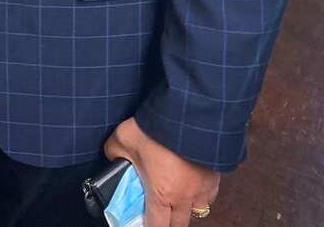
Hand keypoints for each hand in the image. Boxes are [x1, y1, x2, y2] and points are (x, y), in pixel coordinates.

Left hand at [103, 117, 219, 226]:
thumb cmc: (155, 129)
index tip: (141, 224)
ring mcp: (203, 189)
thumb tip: (113, 158)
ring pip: (196, 212)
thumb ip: (114, 153)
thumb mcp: (122, 139)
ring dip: (184, 211)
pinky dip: (199, 197)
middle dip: (167, 224)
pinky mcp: (216, 177)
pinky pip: (208, 197)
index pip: (157, 226)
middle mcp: (185, 198)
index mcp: (162, 194)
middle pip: (178, 225)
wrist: (190, 114)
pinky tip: (189, 186)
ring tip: (172, 201)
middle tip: (156, 215)